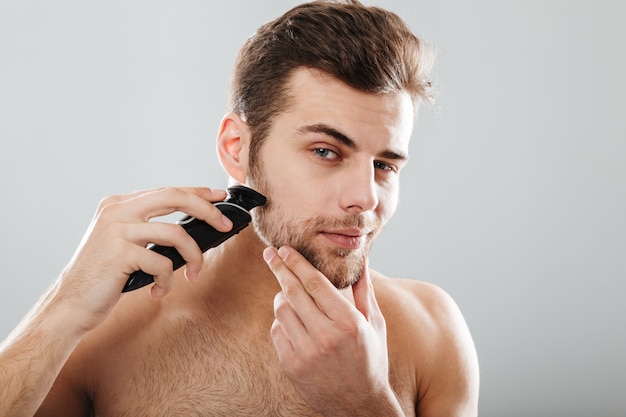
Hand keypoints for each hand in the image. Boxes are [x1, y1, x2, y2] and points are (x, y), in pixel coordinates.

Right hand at [54, 186, 232, 332]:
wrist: (70, 304)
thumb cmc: (104, 276)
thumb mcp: (125, 243)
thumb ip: (150, 229)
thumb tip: (196, 226)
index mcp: (119, 204)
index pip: (167, 190)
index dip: (197, 192)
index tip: (219, 197)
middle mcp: (116, 210)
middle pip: (175, 197)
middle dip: (206, 210)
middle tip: (225, 226)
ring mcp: (116, 230)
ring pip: (176, 234)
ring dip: (194, 257)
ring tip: (194, 276)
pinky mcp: (119, 253)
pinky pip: (163, 263)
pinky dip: (168, 281)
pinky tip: (159, 292)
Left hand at [263, 246, 402, 415]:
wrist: (361, 404)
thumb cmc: (371, 360)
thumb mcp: (375, 324)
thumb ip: (365, 291)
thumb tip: (362, 262)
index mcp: (348, 322)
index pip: (315, 283)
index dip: (297, 263)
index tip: (285, 250)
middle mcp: (326, 336)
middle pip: (293, 292)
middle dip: (279, 269)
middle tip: (270, 254)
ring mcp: (307, 353)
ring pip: (281, 311)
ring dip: (281, 296)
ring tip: (287, 292)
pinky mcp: (292, 366)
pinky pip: (277, 332)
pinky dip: (281, 321)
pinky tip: (291, 320)